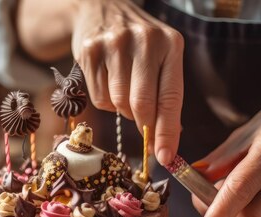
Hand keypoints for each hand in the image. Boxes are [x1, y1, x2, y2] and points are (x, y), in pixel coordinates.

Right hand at [70, 0, 183, 165]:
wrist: (100, 8)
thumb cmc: (137, 43)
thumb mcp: (161, 58)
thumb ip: (166, 95)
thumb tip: (169, 140)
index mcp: (170, 44)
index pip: (170, 97)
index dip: (167, 132)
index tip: (165, 157)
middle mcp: (144, 40)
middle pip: (142, 104)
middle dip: (143, 125)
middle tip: (144, 131)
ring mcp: (114, 44)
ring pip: (118, 102)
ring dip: (122, 109)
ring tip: (124, 89)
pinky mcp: (90, 51)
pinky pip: (98, 97)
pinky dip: (105, 100)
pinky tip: (108, 81)